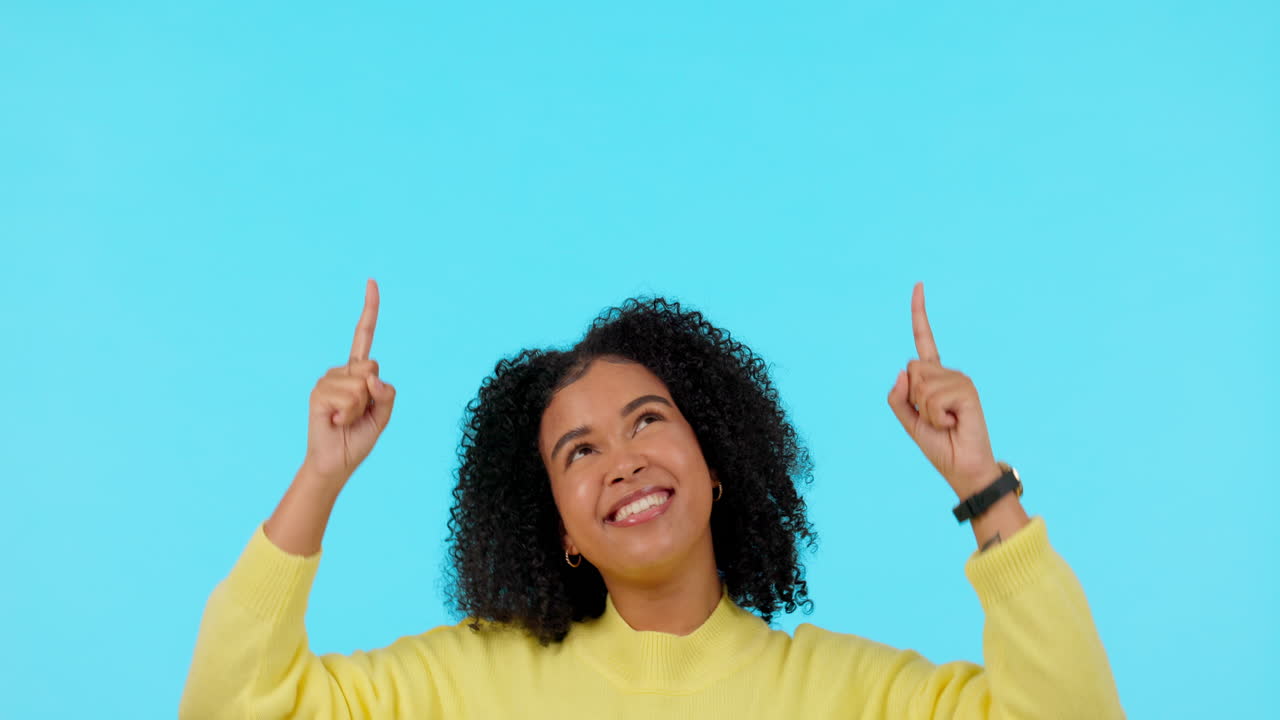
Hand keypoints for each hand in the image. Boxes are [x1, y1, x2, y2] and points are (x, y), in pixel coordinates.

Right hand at [301, 279, 396, 488]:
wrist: (336, 462)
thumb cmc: (358, 438)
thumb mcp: (383, 416)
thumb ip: (386, 394)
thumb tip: (372, 376)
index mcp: (359, 372)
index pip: (364, 335)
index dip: (369, 309)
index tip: (372, 282)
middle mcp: (342, 371)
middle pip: (372, 366)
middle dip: (373, 394)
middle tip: (359, 414)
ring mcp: (327, 381)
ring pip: (361, 384)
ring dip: (359, 408)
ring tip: (345, 419)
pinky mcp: (317, 393)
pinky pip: (347, 397)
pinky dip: (347, 414)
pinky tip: (335, 421)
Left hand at [887, 282, 1000, 497]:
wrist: (963, 467)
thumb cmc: (939, 444)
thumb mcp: (908, 421)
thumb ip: (898, 397)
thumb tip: (902, 371)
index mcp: (934, 377)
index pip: (924, 340)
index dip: (919, 313)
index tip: (919, 285)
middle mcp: (948, 374)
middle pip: (911, 369)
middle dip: (913, 398)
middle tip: (934, 418)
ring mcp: (961, 380)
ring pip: (921, 385)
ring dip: (925, 411)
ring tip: (945, 422)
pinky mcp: (968, 391)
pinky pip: (934, 397)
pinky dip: (936, 416)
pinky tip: (954, 422)